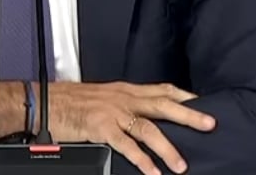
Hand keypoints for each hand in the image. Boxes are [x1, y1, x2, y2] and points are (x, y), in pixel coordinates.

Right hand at [48, 81, 215, 174]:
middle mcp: (123, 98)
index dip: (183, 95)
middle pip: (163, 104)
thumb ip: (123, 104)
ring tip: (181, 165)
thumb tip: (141, 116)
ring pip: (149, 128)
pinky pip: (126, 145)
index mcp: (125, 89)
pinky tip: (152, 172)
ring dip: (168, 147)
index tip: (202, 102)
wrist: (45, 101)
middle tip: (210, 124)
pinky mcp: (101, 127)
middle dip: (188, 115)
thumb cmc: (71, 100)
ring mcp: (113, 112)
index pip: (161, 89)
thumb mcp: (102, 96)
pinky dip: (142, 160)